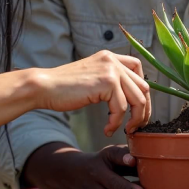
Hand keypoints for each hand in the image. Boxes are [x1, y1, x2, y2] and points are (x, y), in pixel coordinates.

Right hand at [22, 143, 145, 188]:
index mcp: (104, 157)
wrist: (60, 173)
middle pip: (112, 182)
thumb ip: (128, 158)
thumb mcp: (107, 155)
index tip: (132, 160)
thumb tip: (156, 162)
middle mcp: (97, 173)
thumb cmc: (97, 163)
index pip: (113, 154)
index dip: (122, 157)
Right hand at [33, 51, 150, 136]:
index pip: (138, 69)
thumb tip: (130, 97)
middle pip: (143, 86)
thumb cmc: (64, 88)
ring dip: (135, 119)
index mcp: (110, 57)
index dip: (142, 91)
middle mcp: (113, 60)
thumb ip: (109, 81)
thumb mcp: (91, 78)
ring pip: (138, 99)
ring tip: (126, 131)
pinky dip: (116, 123)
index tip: (137, 109)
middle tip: (136, 126)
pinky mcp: (107, 82)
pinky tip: (107, 129)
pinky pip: (121, 108)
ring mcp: (111, 69)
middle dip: (144, 109)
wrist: (45, 87)